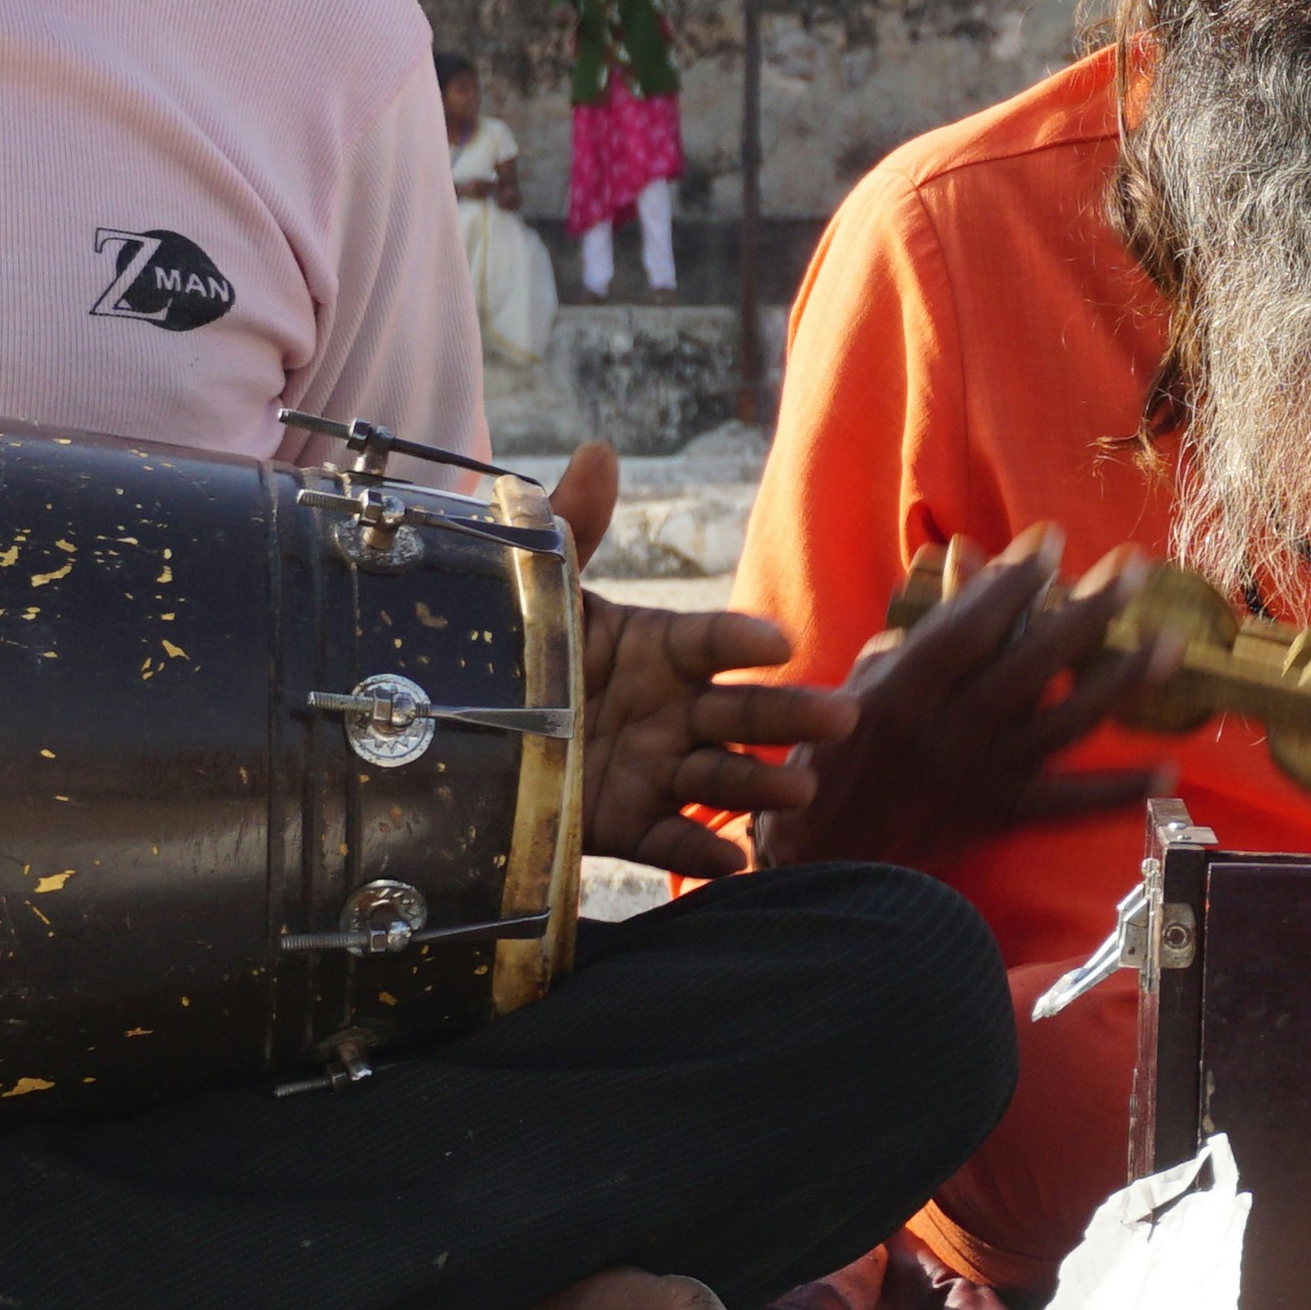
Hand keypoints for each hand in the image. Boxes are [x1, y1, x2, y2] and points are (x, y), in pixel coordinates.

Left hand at [543, 441, 858, 876]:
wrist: (468, 737)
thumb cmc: (519, 651)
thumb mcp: (540, 591)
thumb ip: (573, 529)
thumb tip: (599, 450)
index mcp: (659, 647)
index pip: (711, 640)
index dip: (742, 640)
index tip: (779, 642)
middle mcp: (671, 708)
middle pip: (740, 710)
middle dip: (789, 714)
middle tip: (842, 717)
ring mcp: (655, 768)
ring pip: (720, 775)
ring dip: (763, 783)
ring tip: (800, 788)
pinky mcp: (627, 824)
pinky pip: (670, 837)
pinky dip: (702, 848)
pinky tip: (734, 859)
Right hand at [752, 525, 1180, 871]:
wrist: (829, 857)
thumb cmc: (838, 754)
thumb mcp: (865, 681)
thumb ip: (923, 628)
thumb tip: (971, 560)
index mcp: (906, 691)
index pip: (969, 627)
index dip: (1011, 581)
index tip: (1050, 539)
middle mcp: (951, 731)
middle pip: (1032, 664)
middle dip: (1087, 612)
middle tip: (1135, 567)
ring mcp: (983, 776)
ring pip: (1063, 724)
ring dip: (1120, 682)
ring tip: (1170, 642)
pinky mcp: (1002, 817)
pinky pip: (1069, 807)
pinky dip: (1119, 792)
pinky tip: (1169, 772)